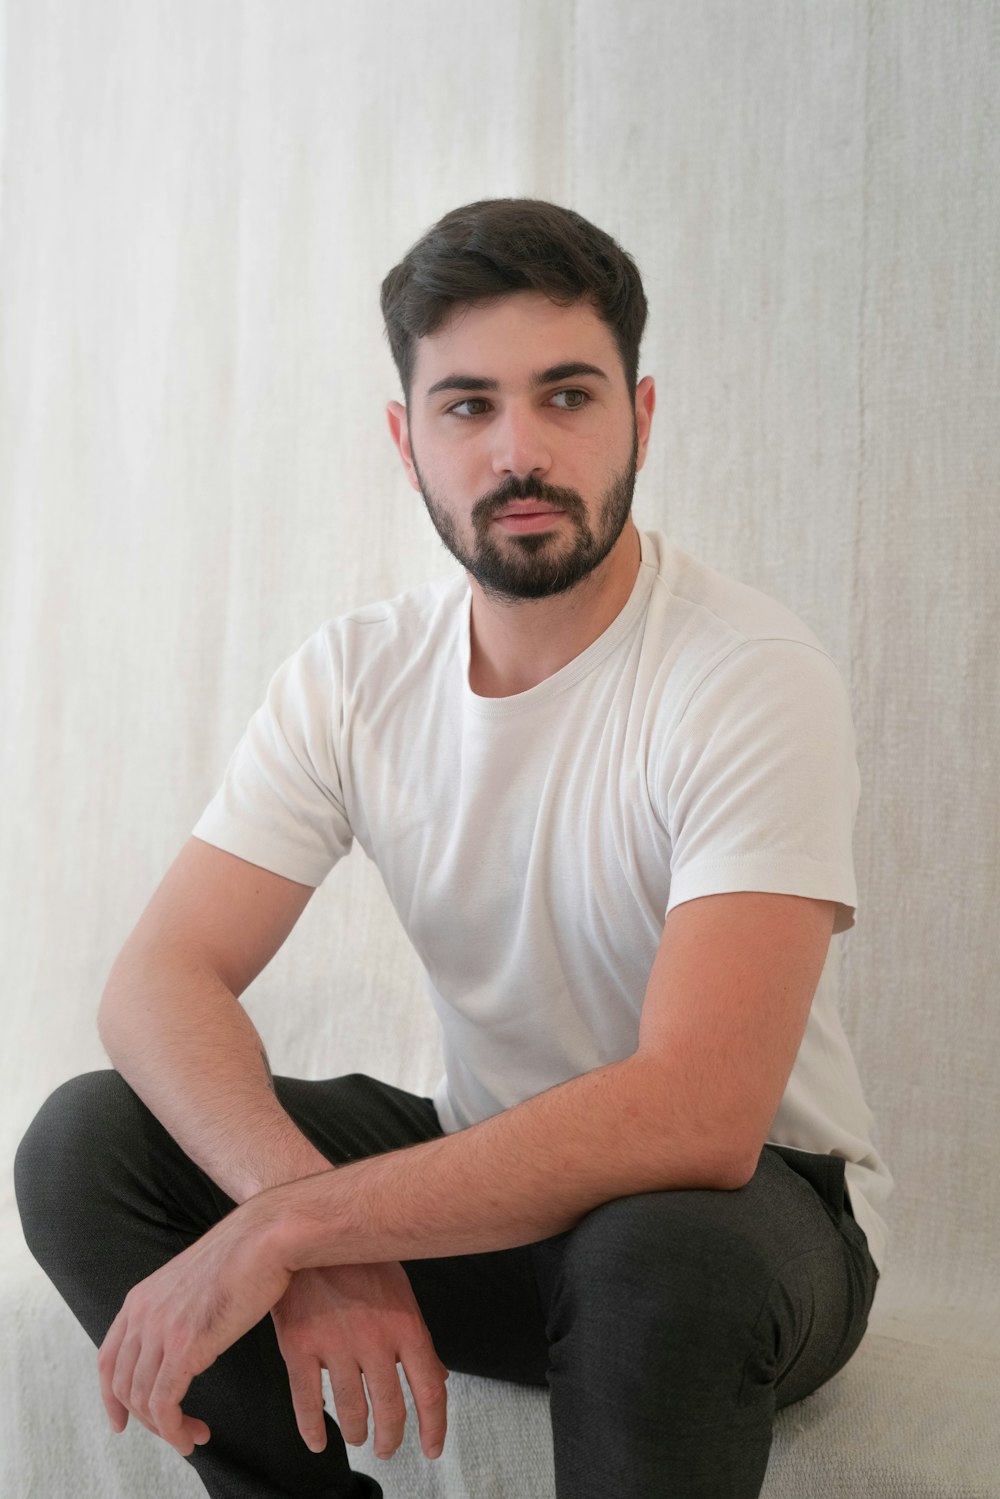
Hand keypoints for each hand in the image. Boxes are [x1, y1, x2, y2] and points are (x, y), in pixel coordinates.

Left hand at [97, 1204, 291, 1456]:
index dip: (110, 1397)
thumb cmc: (245, 1255)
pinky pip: (165, 1404)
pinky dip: (175, 1430)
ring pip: (143, 1400)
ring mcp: (162, 1329)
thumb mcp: (195, 1280)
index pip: (107, 1360)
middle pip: (123, 1386)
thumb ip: (178, 1307)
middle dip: (144, 1419)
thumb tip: (184, 1332)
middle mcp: (143, 1315)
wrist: (267, 1237)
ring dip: (166, 1430)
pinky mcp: (185, 1346)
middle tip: (175, 1432)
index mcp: (141, 1298)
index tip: (123, 1421)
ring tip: (193, 1437)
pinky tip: (194, 1436)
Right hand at [271, 1262, 448, 1461]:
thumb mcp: (399, 1290)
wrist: (309, 1229)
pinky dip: (313, 1430)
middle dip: (390, 1438)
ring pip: (352, 1410)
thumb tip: (439, 1376)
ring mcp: (336, 1343)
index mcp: (406, 1324)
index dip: (434, 1427)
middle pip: (391, 1409)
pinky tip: (318, 1441)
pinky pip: (307, 1403)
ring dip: (357, 1432)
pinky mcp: (299, 1346)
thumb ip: (416, 1338)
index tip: (432, 1447)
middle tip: (387, 1447)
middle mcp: (374, 1338)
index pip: (430, 1389)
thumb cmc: (357, 1258)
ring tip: (358, 1436)